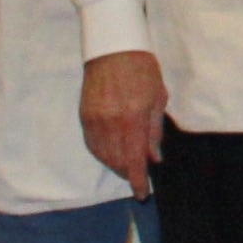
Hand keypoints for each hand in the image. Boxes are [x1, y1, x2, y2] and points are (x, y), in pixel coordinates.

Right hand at [80, 49, 168, 196]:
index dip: (138, 181)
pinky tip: (112, 153)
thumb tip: (154, 158)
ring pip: (103, 155)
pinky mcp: (84, 116)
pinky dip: (102, 153)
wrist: (113, 48)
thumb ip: (155, 131)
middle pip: (117, 161)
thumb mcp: (158, 98)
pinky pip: (92, 144)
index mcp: (133, 118)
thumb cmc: (142, 70)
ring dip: (115, 165)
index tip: (142, 194)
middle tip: (139, 175)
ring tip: (127, 164)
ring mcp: (94, 120)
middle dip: (128, 173)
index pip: (134, 160)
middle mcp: (111, 122)